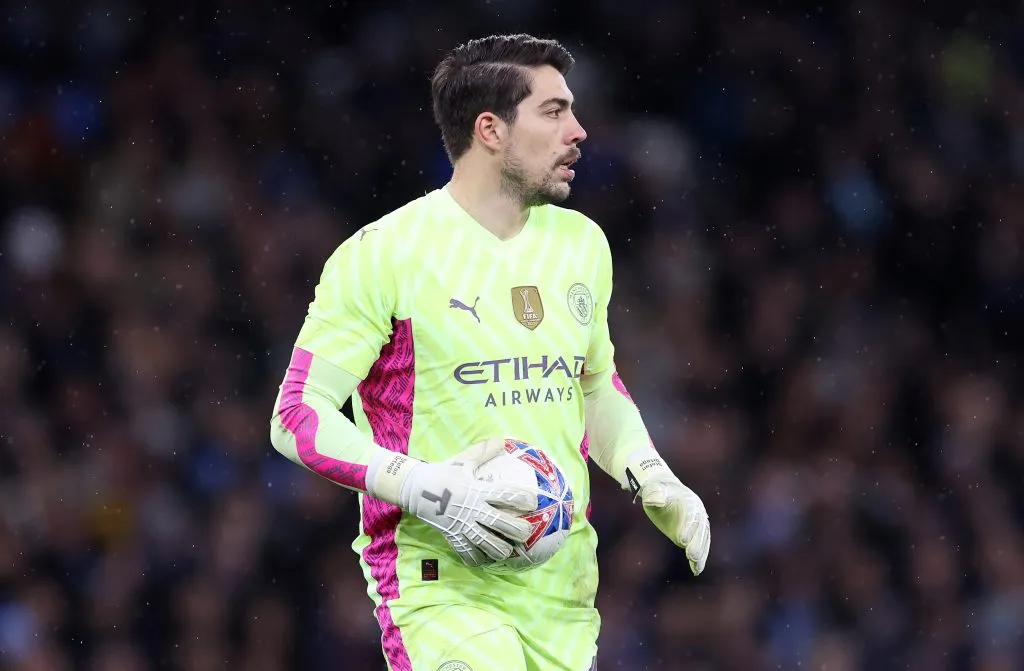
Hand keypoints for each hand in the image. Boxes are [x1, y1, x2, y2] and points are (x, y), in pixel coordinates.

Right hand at [373, 439, 535, 566]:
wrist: (414, 488)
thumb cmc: (442, 473)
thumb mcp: (464, 461)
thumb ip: (484, 452)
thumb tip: (502, 440)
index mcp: (477, 489)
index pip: (506, 495)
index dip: (523, 499)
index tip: (533, 503)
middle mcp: (472, 508)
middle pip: (501, 523)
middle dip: (518, 530)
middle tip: (527, 533)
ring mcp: (462, 524)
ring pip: (487, 543)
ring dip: (500, 549)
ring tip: (508, 550)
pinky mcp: (451, 536)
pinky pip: (467, 552)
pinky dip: (478, 558)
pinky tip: (485, 559)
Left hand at [626, 450, 709, 575]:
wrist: (662, 491)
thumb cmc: (655, 490)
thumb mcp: (652, 489)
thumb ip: (654, 494)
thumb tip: (654, 500)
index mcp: (689, 500)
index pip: (691, 515)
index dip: (687, 527)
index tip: (682, 540)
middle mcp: (697, 513)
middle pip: (700, 529)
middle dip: (697, 543)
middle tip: (692, 556)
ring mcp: (696, 525)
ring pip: (702, 539)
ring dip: (700, 553)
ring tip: (697, 566)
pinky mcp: (693, 535)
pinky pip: (699, 546)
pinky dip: (699, 558)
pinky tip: (696, 570)